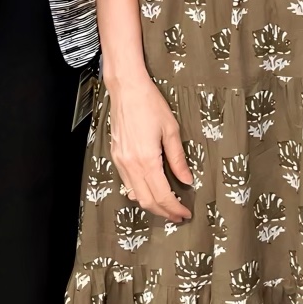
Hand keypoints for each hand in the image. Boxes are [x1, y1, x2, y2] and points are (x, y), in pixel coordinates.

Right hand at [107, 73, 191, 221]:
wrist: (126, 88)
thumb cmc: (150, 104)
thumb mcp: (171, 129)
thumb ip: (178, 159)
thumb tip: (187, 180)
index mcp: (146, 159)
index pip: (162, 195)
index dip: (174, 208)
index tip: (185, 213)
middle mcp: (131, 164)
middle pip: (147, 200)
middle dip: (163, 212)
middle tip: (178, 215)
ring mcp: (121, 161)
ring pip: (135, 194)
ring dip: (151, 204)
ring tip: (166, 205)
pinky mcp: (115, 156)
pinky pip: (127, 183)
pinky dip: (139, 192)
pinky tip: (150, 188)